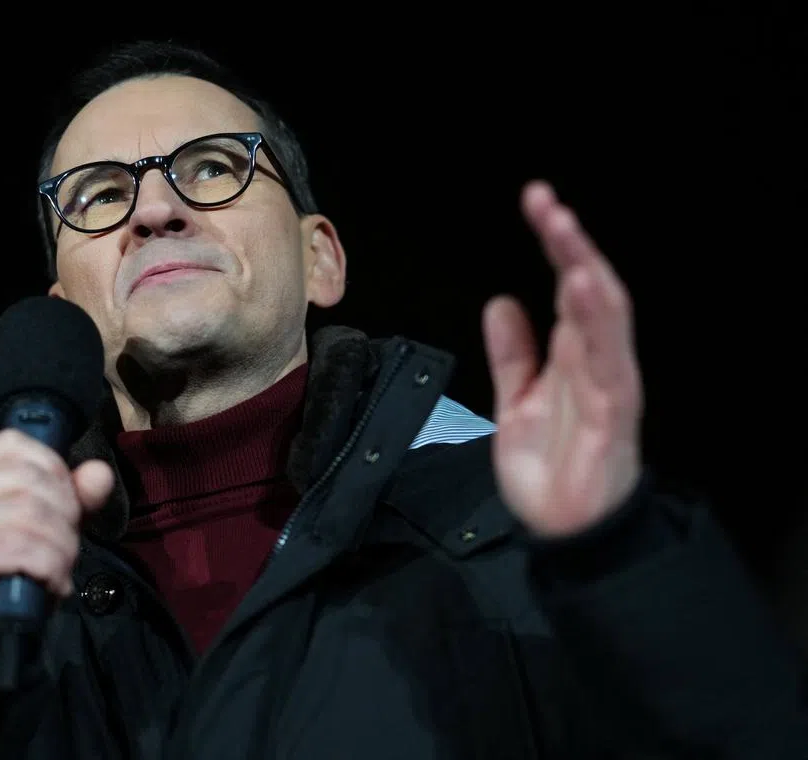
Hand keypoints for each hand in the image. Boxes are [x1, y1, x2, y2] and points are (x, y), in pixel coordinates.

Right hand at [0, 429, 113, 665]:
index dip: (56, 476)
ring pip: (34, 514)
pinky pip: (27, 548)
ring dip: (60, 549)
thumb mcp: (48, 526)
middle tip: (61, 551)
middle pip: (32, 481)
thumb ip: (75, 496)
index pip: (19, 446)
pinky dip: (49, 568)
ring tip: (53, 570)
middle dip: (64, 519)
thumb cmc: (9, 575)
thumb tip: (99, 472)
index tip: (62, 510)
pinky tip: (44, 583)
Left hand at [482, 181, 643, 537]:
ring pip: (604, 316)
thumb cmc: (549, 468)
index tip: (536, 203)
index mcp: (572, 355)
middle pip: (588, 290)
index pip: (567, 287)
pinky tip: (582, 289)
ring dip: (584, 269)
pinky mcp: (612, 414)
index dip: (555, 245)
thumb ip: (511, 354)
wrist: (562, 531)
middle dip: (569, 244)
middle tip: (546, 203)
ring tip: (563, 231)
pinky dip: (596, 323)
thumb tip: (501, 301)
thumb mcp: (514, 402)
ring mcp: (606, 385)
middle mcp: (594, 362)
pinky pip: (607, 361)